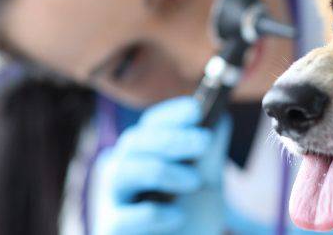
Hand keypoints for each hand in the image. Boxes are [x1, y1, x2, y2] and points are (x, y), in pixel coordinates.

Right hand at [92, 96, 231, 234]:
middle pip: (135, 142)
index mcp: (147, 152)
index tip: (197, 109)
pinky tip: (178, 216)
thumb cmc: (190, 215)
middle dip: (172, 138)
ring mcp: (114, 200)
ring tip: (195, 182)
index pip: (152, 123)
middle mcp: (125, 169)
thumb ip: (210, 154)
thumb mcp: (207, 182)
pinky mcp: (112, 229)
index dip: (173, 114)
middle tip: (204, 142)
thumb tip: (220, 116)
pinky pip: (124, 217)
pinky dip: (154, 214)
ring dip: (161, 171)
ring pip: (123, 172)